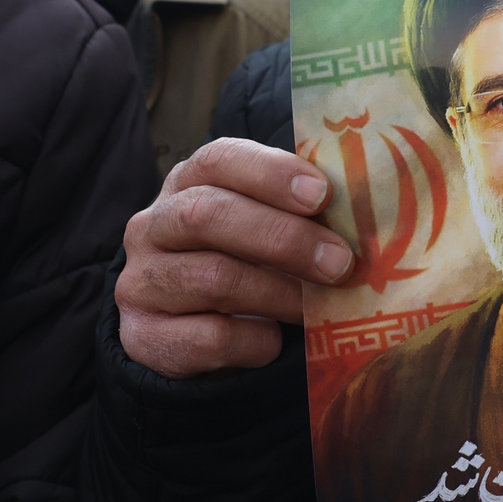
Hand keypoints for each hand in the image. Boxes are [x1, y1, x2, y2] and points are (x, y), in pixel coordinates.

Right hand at [115, 138, 354, 379]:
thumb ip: (297, 215)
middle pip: (208, 215)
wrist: (188, 335)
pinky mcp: (142, 337)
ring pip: (211, 278)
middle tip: (339, 263)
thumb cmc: (242, 264)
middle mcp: (152, 226)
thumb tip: (361, 216)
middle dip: (283, 238)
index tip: (322, 195)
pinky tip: (274, 340)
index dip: (271, 173)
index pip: (218, 160)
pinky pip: (207, 338)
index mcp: (187, 184)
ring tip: (317, 307)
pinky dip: (253, 341)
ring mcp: (140, 282)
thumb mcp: (262, 227)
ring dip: (278, 294)